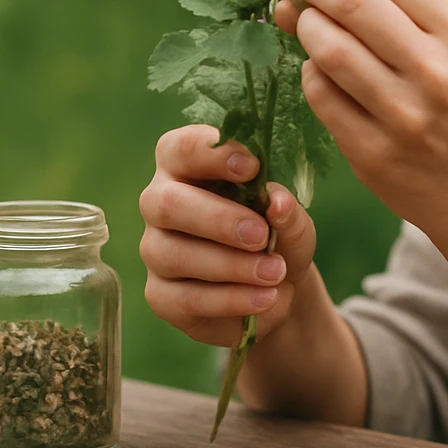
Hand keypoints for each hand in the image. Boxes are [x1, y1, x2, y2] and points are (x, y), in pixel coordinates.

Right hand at [139, 125, 319, 346]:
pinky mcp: (160, 295)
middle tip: (261, 234)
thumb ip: (287, 209)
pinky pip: (186, 298)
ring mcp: (155, 249)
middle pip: (166, 203)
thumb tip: (277, 201)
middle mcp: (160, 202)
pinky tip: (264, 298)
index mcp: (187, 166)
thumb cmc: (275, 234)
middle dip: (217, 219)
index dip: (212, 154)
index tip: (252, 167)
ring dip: (231, 265)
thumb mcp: (292, 219)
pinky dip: (231, 299)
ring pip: (174, 254)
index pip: (180, 147)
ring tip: (275, 272)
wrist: (276, 289)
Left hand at [274, 0, 447, 237]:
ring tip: (307, 26)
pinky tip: (321, 72)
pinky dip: (310, 74)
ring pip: (327, 48)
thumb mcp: (445, 45)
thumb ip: (385, 7)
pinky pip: (320, 95)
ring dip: (305, 27)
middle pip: (348, 0)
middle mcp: (434, 67)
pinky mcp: (374, 152)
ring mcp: (404, 113)